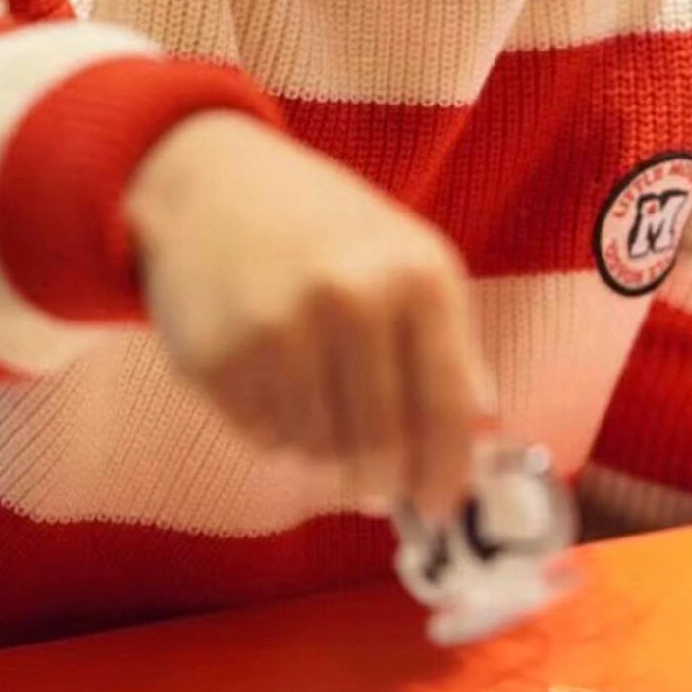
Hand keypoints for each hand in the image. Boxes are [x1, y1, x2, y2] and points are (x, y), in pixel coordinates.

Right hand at [126, 111, 488, 518]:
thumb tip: (483, 427)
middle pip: (382, 446)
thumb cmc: (326, 233)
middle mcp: (350, 298)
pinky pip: (267, 440)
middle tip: (379, 494)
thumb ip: (453, 346)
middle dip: (384, 483)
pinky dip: (278, 435)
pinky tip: (274, 389)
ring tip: (321, 416)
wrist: (209, 182)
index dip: (445, 472)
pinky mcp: (220, 357)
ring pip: (322, 452)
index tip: (440, 510)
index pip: (445, 407)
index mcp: (415, 276)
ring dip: (328, 458)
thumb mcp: (408, 261)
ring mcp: (279, 329)